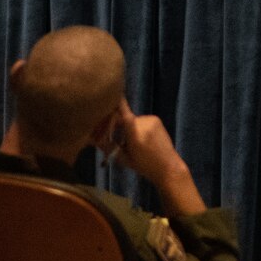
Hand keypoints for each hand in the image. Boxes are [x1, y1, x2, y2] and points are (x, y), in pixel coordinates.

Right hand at [105, 101, 207, 216]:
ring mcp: (151, 120)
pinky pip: (141, 121)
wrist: (168, 166)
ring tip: (133, 143)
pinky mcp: (156, 119)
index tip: (111, 94)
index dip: (117, 103)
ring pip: (132, 120)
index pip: (124, 112)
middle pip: (124, 119)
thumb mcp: (123, 158)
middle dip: (118, 126)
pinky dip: (138, 127)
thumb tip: (92, 140)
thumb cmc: (144, 165)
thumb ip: (108, 147)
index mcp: (135, 132)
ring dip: (129, 128)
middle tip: (118, 140)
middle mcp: (144, 122)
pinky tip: (143, 140)